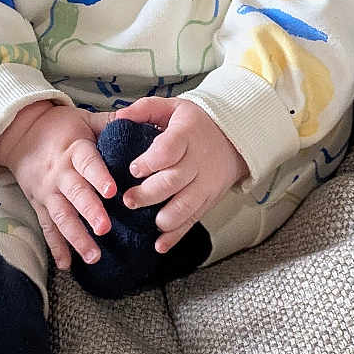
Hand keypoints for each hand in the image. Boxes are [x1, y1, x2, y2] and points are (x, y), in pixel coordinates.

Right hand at [0, 100, 119, 271]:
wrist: (21, 133)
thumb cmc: (61, 127)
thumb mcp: (84, 118)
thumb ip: (110, 123)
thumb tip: (141, 119)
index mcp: (74, 150)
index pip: (88, 163)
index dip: (99, 176)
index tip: (112, 191)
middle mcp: (60, 173)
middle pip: (75, 194)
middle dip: (89, 212)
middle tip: (105, 228)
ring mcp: (48, 191)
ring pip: (62, 216)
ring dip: (76, 237)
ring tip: (93, 256)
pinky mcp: (39, 204)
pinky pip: (48, 228)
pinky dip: (56, 247)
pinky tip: (67, 264)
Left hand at [83, 96, 249, 253]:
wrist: (234, 138)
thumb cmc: (195, 124)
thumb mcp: (173, 107)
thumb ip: (145, 109)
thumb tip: (118, 117)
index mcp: (186, 135)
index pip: (169, 150)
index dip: (150, 162)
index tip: (133, 169)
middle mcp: (198, 161)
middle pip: (173, 181)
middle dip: (148, 194)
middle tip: (128, 200)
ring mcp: (205, 184)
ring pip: (185, 206)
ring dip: (163, 219)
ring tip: (146, 221)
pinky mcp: (208, 201)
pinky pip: (192, 221)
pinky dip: (176, 236)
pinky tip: (159, 245)